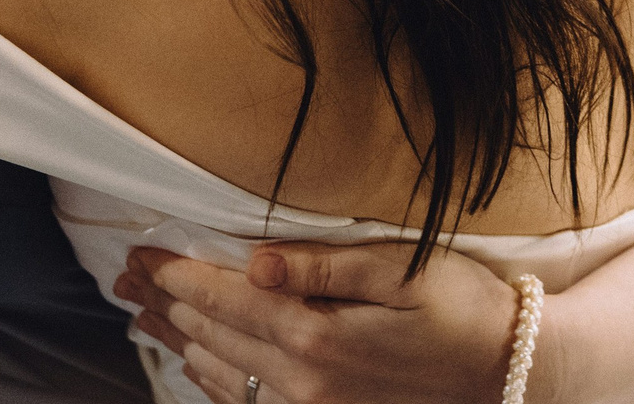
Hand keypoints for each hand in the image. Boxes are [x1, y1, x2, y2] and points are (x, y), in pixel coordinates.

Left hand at [116, 241, 527, 403]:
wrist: (507, 374)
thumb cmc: (461, 309)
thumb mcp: (401, 271)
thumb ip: (322, 268)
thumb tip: (252, 264)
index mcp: (317, 337)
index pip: (223, 297)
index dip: (176, 271)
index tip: (140, 250)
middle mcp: (304, 384)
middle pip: (212, 335)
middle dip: (164, 301)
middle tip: (125, 275)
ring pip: (222, 373)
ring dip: (178, 337)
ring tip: (143, 310)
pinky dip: (213, 379)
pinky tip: (197, 359)